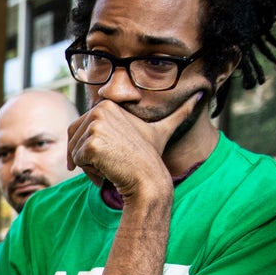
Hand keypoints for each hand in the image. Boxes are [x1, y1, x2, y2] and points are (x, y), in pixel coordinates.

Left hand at [67, 91, 203, 195]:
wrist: (148, 179)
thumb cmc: (151, 158)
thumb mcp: (162, 130)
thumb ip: (178, 113)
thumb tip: (202, 95)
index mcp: (107, 104)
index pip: (78, 128)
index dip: (86, 147)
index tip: (107, 156)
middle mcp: (99, 110)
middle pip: (73, 139)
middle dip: (86, 157)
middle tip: (110, 164)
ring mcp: (95, 126)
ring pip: (75, 151)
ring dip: (88, 166)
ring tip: (112, 166)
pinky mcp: (91, 144)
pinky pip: (77, 161)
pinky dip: (89, 171)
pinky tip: (108, 171)